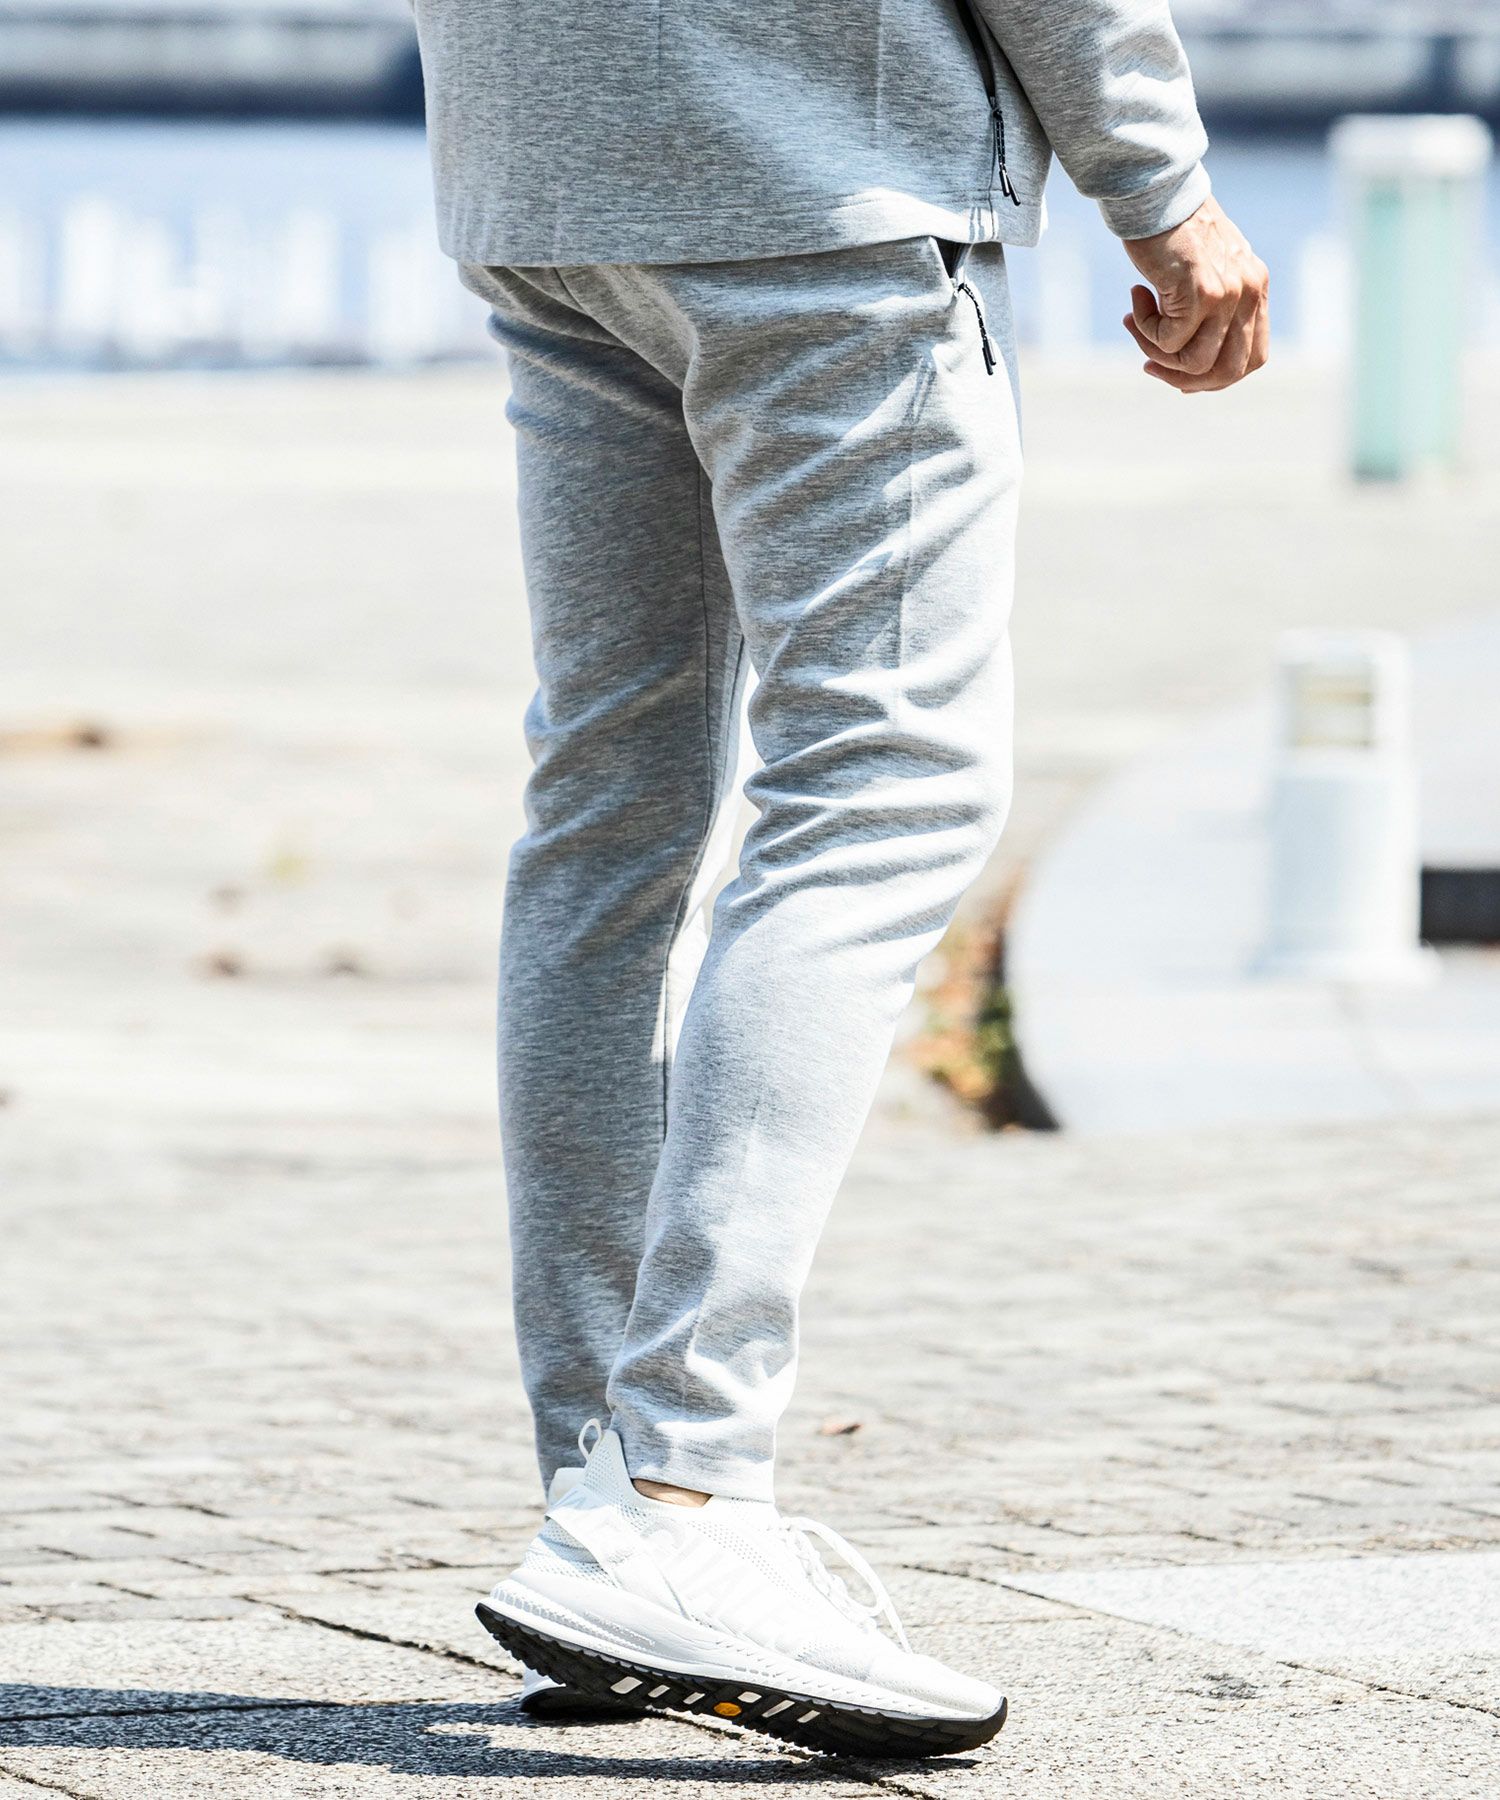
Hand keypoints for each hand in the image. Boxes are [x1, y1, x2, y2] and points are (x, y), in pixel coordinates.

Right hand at [1122, 195, 1268, 392]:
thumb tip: (1190, 363)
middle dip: (1185, 379)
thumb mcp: (1206, 269)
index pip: (1253, 358)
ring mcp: (1228, 294)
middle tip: (1152, 364)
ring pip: (1195, 364)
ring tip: (1137, 323)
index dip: (1217, 378)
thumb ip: (1214, 306)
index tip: (1182, 375)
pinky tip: (1136, 297)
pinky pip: (1168, 342)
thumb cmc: (1173, 228)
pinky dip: (1145, 328)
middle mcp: (1250, 292)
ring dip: (1157, 353)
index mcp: (1256, 287)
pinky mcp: (1200, 294)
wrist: (1158, 192)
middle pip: (1227, 371)